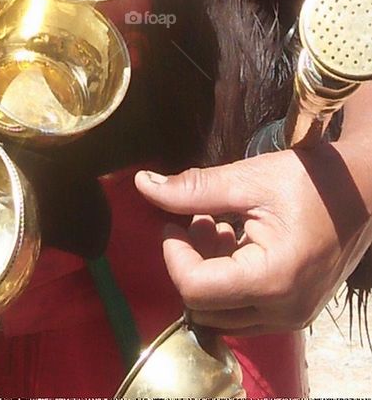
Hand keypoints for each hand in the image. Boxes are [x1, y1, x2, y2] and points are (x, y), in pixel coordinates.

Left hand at [136, 145, 371, 334]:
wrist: (363, 191)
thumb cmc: (310, 180)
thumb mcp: (247, 178)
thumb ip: (194, 188)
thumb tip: (144, 185)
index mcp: (272, 278)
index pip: (196, 289)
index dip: (173, 255)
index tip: (172, 222)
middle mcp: (284, 309)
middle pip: (206, 307)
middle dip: (190, 263)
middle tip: (195, 220)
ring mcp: (292, 316)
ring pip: (223, 312)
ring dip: (208, 271)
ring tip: (215, 224)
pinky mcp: (295, 311)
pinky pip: (245, 310)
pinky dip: (229, 279)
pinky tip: (234, 238)